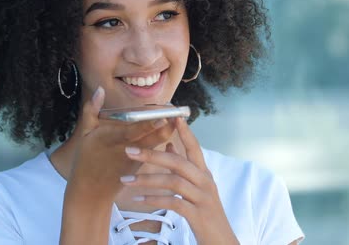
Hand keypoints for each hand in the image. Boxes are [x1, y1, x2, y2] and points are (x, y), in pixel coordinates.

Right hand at [66, 86, 175, 200]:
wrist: (91, 190)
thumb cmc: (86, 158)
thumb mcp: (84, 134)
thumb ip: (92, 110)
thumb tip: (100, 89)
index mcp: (111, 139)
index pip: (134, 131)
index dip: (150, 125)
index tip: (165, 117)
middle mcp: (127, 149)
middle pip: (152, 137)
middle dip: (167, 125)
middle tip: (179, 111)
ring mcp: (136, 158)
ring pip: (157, 144)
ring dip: (168, 131)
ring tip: (179, 117)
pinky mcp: (140, 164)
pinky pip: (155, 150)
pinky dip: (162, 139)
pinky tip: (172, 128)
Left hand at [121, 117, 238, 244]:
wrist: (222, 241)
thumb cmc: (205, 213)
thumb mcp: (197, 187)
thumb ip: (185, 166)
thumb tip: (169, 145)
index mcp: (204, 173)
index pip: (194, 147)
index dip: (184, 131)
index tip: (172, 115)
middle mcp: (205, 182)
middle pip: (178, 162)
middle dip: (152, 154)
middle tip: (129, 150)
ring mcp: (202, 198)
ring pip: (173, 181)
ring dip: (147, 179)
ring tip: (126, 180)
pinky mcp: (197, 214)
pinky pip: (173, 203)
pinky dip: (155, 199)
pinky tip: (139, 199)